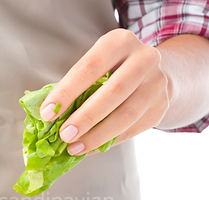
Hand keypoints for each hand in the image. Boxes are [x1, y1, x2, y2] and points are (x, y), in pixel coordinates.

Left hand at [39, 29, 169, 155]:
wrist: (155, 72)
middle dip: (85, 117)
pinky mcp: (161, 107)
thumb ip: (75, 87)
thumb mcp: (96, 66)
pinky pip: (132, 130)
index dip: (66, 92)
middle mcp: (144, 59)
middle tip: (64, 135)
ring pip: (126, 115)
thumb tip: (47, 117)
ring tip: (74, 148)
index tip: (47, 114)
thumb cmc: (113, 70)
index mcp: (119, 42)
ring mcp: (156, 84)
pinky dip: (107, 143)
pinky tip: (89, 149)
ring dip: (96, 136)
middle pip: (113, 92)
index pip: (89, 67)